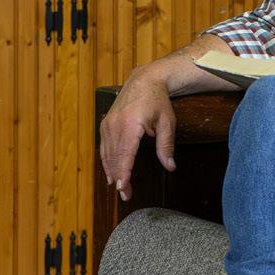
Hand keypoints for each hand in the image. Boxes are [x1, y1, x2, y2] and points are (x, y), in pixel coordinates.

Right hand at [98, 75, 177, 200]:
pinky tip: (111, 173)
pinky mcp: (105, 124)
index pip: (125, 154)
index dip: (123, 173)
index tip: (123, 188)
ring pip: (107, 154)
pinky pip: (104, 147)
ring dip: (112, 172)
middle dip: (119, 177)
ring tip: (119, 188)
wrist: (144, 80)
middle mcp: (115, 124)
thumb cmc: (157, 100)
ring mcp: (108, 123)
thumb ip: (166, 146)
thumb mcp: (167, 122)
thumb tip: (170, 166)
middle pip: (115, 157)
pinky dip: (107, 161)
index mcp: (131, 124)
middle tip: (125, 195)